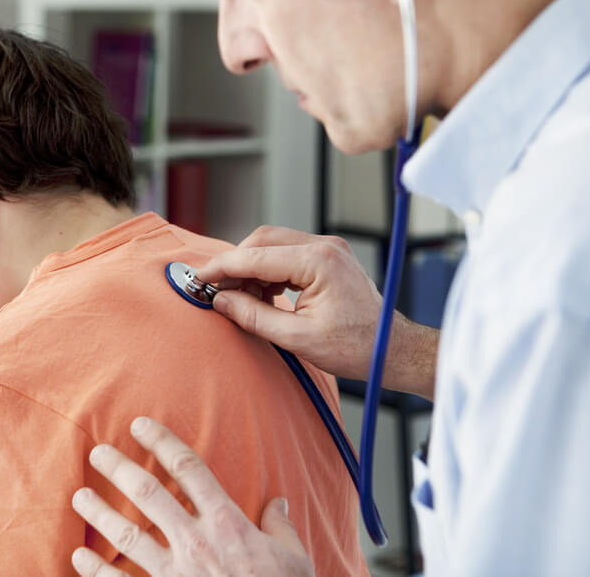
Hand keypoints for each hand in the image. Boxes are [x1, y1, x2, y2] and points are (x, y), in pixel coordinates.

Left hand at [70, 417, 314, 576]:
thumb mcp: (294, 557)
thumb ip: (280, 526)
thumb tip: (279, 503)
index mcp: (227, 523)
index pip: (189, 468)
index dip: (162, 441)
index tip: (140, 425)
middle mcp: (196, 542)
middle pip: (149, 494)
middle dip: (120, 469)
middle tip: (97, 453)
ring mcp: (176, 573)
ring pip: (128, 537)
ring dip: (100, 515)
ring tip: (79, 497)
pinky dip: (96, 571)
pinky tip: (78, 557)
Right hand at [195, 226, 437, 396]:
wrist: (391, 349)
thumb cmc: (355, 347)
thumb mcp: (297, 339)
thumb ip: (254, 316)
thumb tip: (221, 301)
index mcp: (318, 261)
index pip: (255, 256)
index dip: (222, 267)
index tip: (199, 278)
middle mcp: (324, 246)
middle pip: (262, 241)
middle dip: (236, 264)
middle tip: (218, 291)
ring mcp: (328, 248)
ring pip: (273, 245)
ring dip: (252, 268)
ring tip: (242, 300)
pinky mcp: (328, 256)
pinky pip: (288, 253)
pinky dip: (269, 271)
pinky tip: (264, 296)